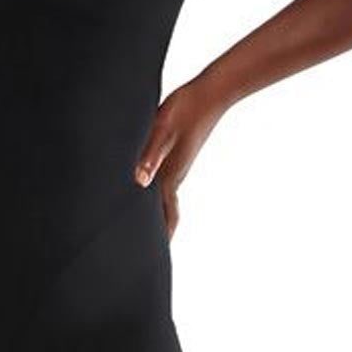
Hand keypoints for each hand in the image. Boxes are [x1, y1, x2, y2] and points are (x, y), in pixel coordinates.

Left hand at [133, 78, 232, 239]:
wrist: (212, 92)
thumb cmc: (186, 108)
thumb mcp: (163, 129)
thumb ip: (150, 154)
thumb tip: (139, 183)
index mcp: (170, 175)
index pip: (164, 216)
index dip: (160, 238)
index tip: (153, 259)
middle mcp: (173, 176)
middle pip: (163, 213)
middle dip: (156, 233)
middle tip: (142, 254)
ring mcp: (176, 168)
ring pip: (162, 200)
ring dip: (154, 216)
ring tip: (140, 231)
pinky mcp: (175, 157)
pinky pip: (162, 185)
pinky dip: (154, 197)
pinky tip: (143, 193)